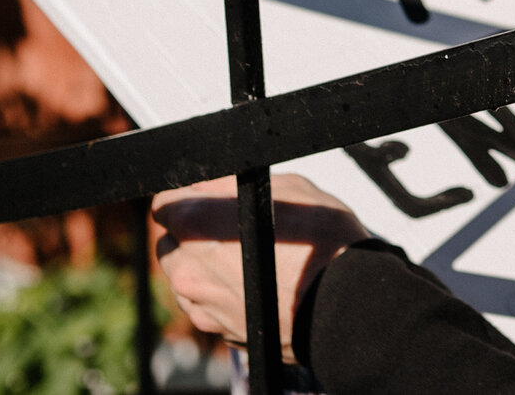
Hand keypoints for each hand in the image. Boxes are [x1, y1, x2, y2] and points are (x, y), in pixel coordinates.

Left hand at [152, 175, 367, 360]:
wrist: (349, 305)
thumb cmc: (324, 242)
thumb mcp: (288, 188)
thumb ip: (233, 185)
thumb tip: (208, 185)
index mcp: (197, 226)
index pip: (165, 201)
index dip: (188, 195)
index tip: (209, 196)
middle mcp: (188, 270)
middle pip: (170, 242)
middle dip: (190, 232)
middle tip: (229, 226)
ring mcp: (201, 306)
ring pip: (185, 278)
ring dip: (202, 266)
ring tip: (244, 260)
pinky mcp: (219, 331)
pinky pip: (206, 306)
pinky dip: (219, 294)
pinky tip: (252, 286)